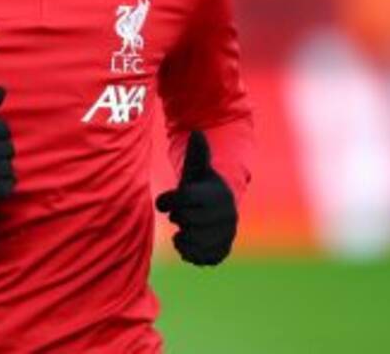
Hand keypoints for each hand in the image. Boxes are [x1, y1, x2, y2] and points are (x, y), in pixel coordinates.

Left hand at [155, 130, 237, 265]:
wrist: (218, 208)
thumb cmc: (201, 184)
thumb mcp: (197, 168)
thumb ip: (196, 152)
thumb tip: (197, 132)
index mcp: (217, 195)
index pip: (184, 200)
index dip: (168, 202)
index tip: (163, 203)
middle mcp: (226, 216)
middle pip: (186, 221)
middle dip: (178, 217)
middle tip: (179, 215)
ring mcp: (226, 236)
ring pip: (193, 241)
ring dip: (181, 237)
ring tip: (182, 229)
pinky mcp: (222, 251)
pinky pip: (200, 258)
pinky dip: (188, 253)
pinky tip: (185, 242)